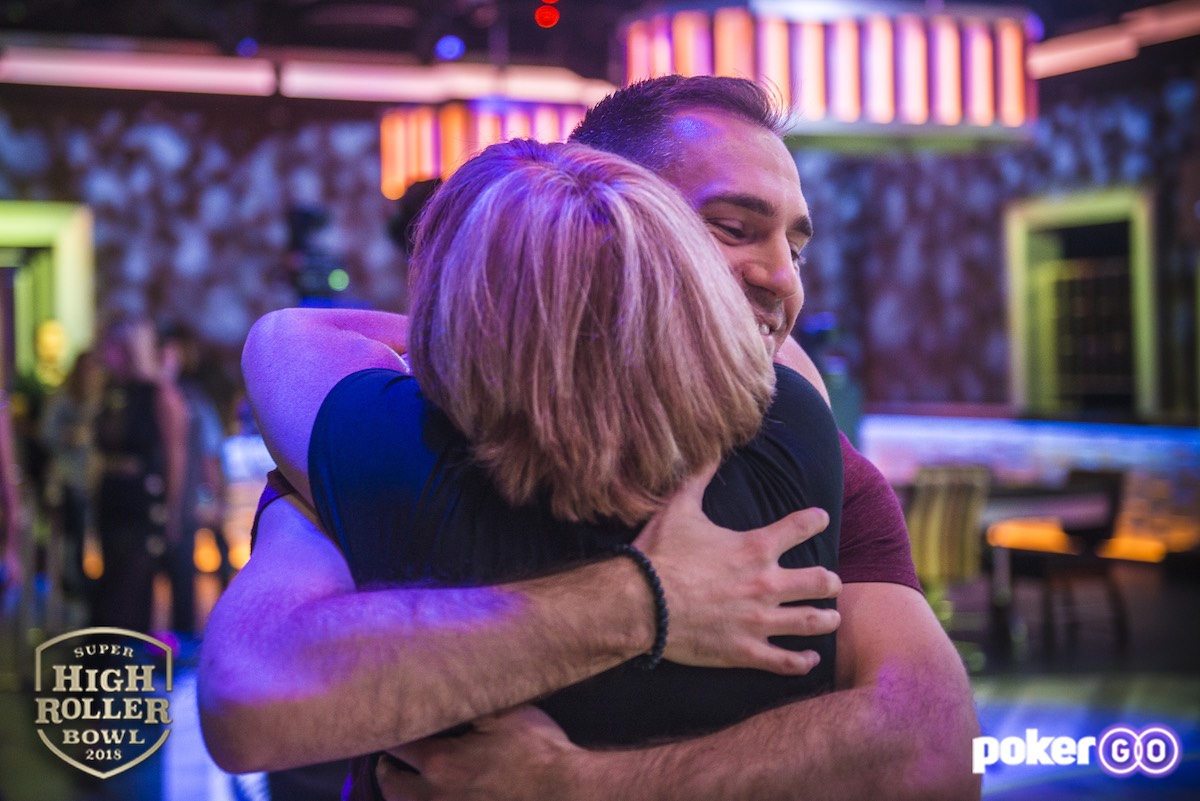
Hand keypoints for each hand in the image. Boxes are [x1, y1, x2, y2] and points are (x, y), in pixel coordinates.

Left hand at [378, 706, 577, 800]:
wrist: (565, 792)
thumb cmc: (538, 751)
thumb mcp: (505, 714)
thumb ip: (471, 702)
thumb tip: (449, 686)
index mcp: (440, 762)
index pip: (399, 746)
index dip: (392, 733)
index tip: (390, 723)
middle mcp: (435, 795)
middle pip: (392, 785)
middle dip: (387, 769)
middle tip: (387, 760)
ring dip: (401, 794)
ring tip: (402, 785)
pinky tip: (432, 797)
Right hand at [633, 466, 840, 675]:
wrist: (640, 603)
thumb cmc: (659, 554)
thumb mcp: (679, 508)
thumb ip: (698, 477)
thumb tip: (709, 448)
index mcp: (755, 548)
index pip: (799, 527)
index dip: (814, 519)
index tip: (820, 518)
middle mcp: (766, 584)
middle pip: (819, 581)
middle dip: (830, 582)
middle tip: (832, 582)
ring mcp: (758, 621)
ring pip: (811, 621)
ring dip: (827, 619)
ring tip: (833, 618)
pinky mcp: (744, 650)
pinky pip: (785, 661)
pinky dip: (802, 661)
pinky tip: (810, 658)